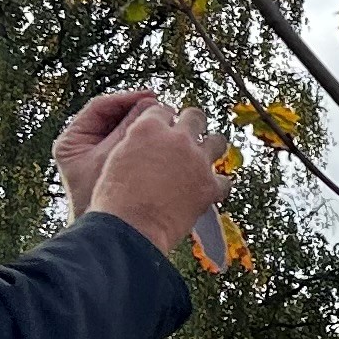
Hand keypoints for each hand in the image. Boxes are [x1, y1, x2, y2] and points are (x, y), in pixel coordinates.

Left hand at [52, 89, 157, 220]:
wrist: (103, 236)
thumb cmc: (101, 199)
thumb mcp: (114, 159)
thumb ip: (128, 130)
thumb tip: (150, 104)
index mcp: (72, 141)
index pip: (99, 108)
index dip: (126, 99)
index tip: (150, 97)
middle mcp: (83, 146)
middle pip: (113, 117)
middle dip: (138, 112)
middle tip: (162, 108)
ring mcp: (97, 156)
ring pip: (124, 131)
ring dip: (145, 127)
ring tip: (167, 123)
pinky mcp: (113, 168)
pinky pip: (131, 147)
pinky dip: (146, 143)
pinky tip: (166, 142)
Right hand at [84, 96, 226, 249]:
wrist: (130, 229)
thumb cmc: (114, 201)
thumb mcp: (114, 161)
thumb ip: (134, 146)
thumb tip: (145, 148)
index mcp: (147, 128)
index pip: (162, 110)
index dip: (164, 121)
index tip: (164, 130)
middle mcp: (176, 138)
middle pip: (195, 117)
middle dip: (192, 125)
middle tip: (187, 139)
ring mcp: (197, 160)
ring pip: (217, 141)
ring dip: (211, 148)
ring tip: (203, 160)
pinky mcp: (210, 186)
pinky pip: (224, 180)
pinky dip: (216, 186)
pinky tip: (208, 192)